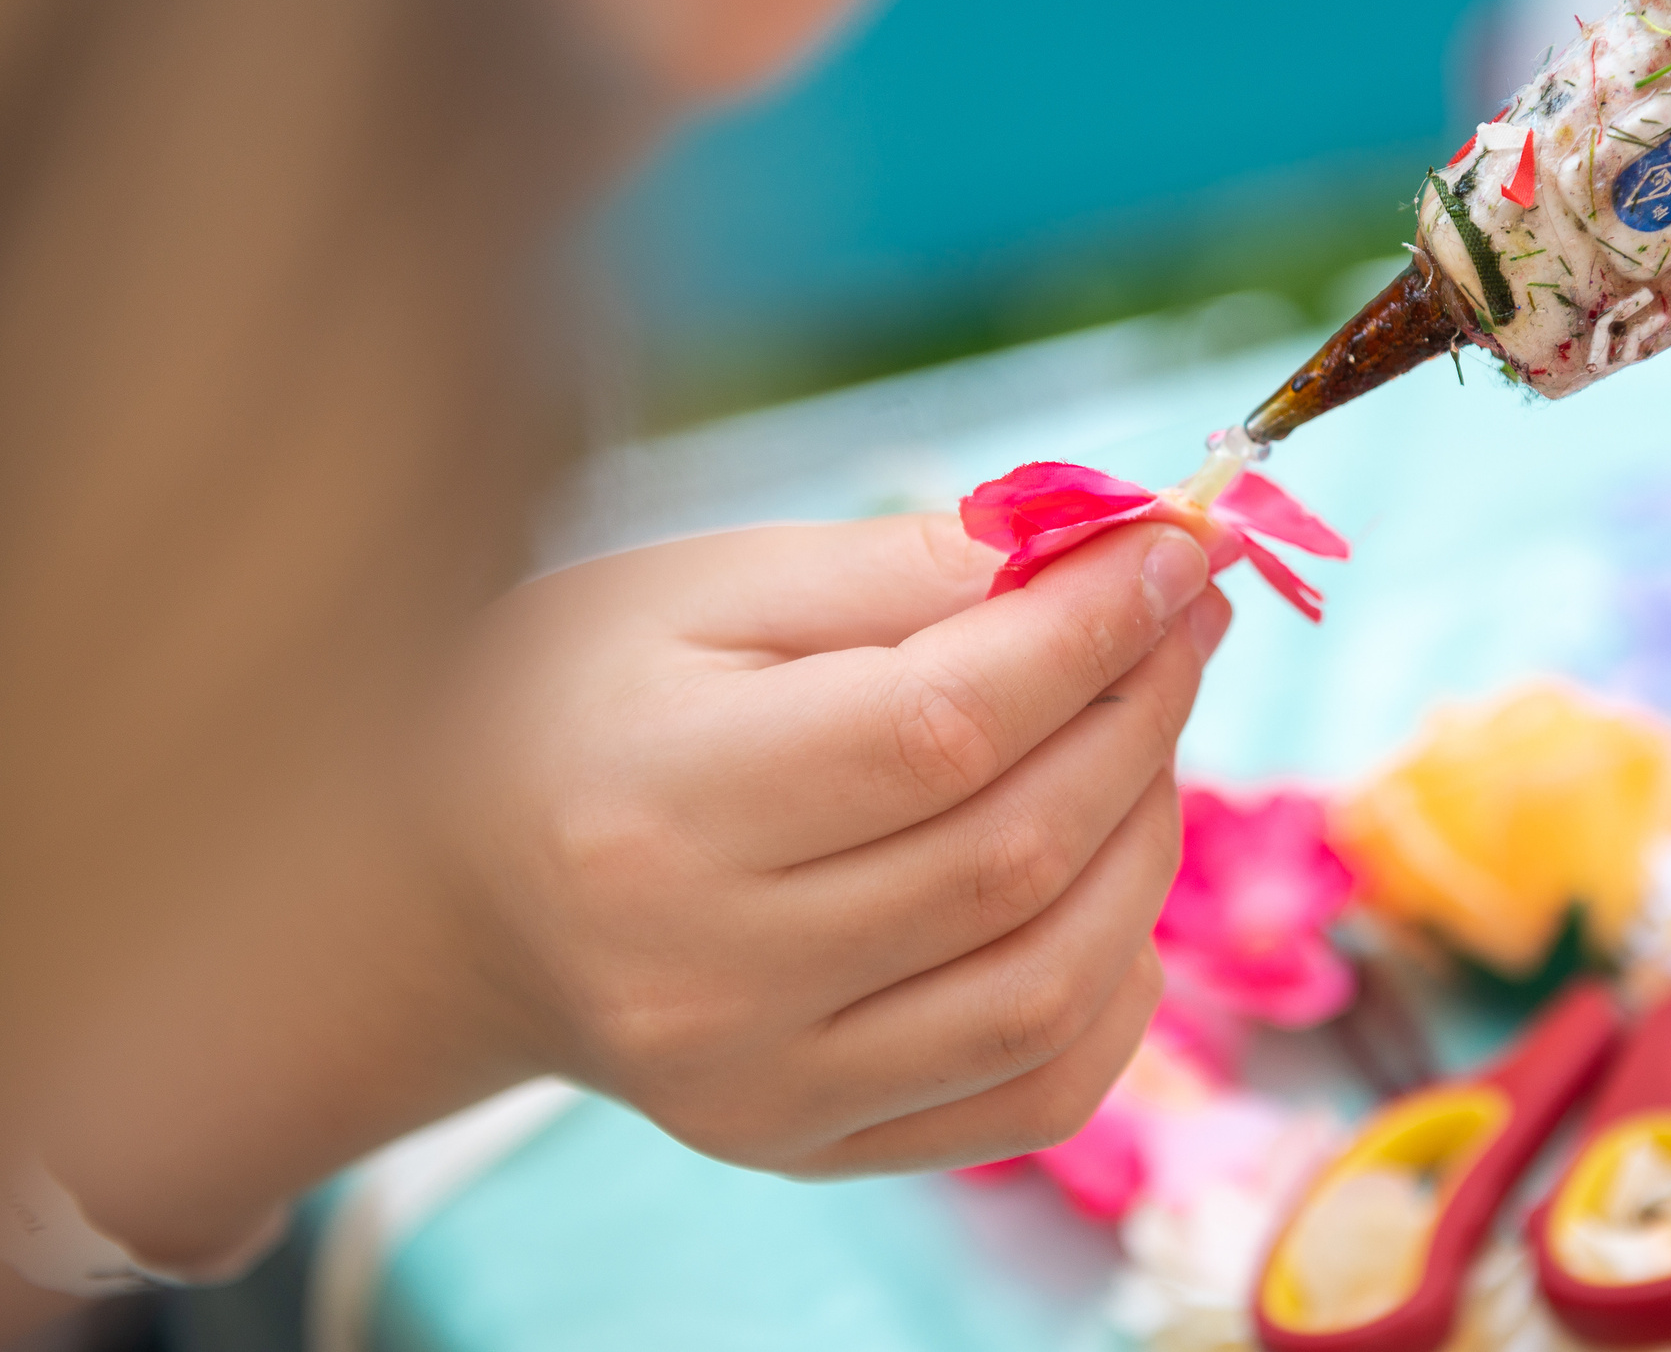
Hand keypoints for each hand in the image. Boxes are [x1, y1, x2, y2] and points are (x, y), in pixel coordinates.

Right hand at [427, 514, 1225, 1173]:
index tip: (1174, 555)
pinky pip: (1035, 1092)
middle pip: (1011, 853)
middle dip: (1138, 717)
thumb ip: (903, 569)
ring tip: (1145, 735)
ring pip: (1047, 982)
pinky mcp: (808, 1149)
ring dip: (1146, 841)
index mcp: (660, 810)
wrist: (459, 890)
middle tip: (1183, 622)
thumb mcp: (704, 589)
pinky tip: (1110, 880)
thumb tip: (1104, 550)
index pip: (942, 729)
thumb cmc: (579, 701)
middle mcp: (708, 980)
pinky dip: (1117, 984)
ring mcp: (763, 1090)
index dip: (1089, 637)